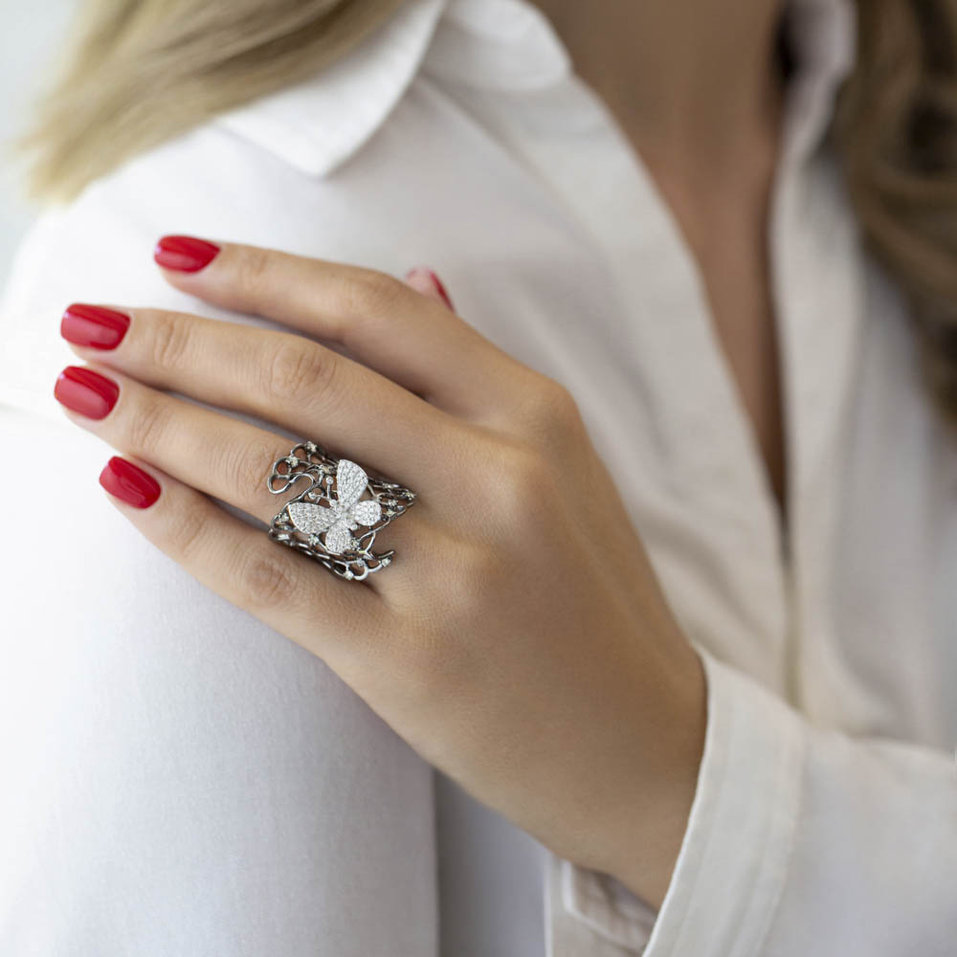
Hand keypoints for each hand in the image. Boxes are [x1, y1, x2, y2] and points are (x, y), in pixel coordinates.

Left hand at [54, 236, 706, 907]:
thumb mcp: (565, 470)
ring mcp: (456, 574)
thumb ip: (479, 374)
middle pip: (306, 379)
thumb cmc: (593, 601)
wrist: (647, 747)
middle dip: (179, 340)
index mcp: (536, 418)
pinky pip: (268, 578)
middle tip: (91, 321)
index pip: (376, 312)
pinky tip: (122, 484)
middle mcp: (499, 480)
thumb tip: (415, 277)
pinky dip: (182, 526)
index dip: (263, 273)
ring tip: (82, 390)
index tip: (176, 256)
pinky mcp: (410, 664)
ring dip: (158, 420)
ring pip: (273, 471)